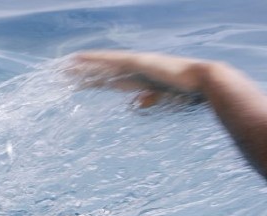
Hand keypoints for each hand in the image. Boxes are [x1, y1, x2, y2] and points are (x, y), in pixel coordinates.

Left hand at [68, 50, 211, 107]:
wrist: (205, 83)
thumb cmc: (191, 95)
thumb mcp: (167, 100)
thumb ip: (152, 100)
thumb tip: (136, 104)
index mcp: (144, 79)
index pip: (114, 80)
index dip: (97, 80)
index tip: (81, 82)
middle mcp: (137, 69)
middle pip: (105, 71)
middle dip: (84, 74)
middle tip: (62, 75)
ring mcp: (137, 63)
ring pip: (104, 65)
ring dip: (83, 67)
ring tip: (62, 68)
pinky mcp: (139, 62)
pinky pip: (111, 61)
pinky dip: (94, 60)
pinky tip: (78, 60)